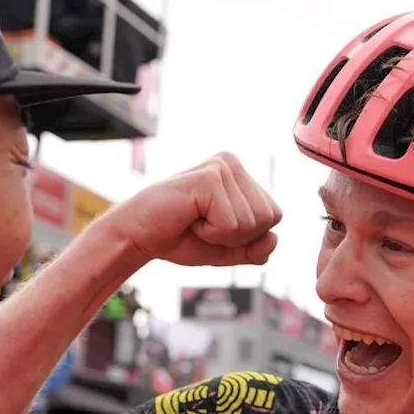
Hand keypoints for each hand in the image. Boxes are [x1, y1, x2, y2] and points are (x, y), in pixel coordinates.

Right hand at [106, 152, 281, 267]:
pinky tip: (189, 218)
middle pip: (269, 219)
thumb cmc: (179, 237)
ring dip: (221, 235)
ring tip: (195, 220)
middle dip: (237, 236)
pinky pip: (231, 225)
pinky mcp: (210, 178)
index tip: (214, 227)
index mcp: (241, 175)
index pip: (274, 216)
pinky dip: (211, 233)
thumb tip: (274, 239)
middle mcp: (233, 164)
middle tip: (203, 225)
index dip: (246, 236)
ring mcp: (222, 167)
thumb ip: (255, 248)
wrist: (139, 236)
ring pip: (251, 224)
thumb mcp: (226, 248)